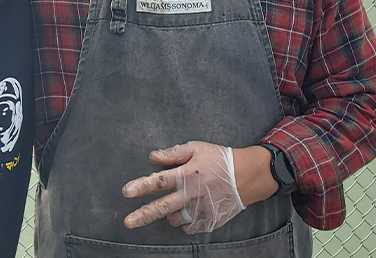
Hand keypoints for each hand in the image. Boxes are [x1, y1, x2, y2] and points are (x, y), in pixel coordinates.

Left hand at [121, 141, 266, 234]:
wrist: (249, 176)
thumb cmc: (221, 159)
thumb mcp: (198, 148)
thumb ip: (174, 154)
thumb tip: (153, 156)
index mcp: (188, 174)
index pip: (160, 181)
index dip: (142, 186)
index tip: (127, 192)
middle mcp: (193, 194)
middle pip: (163, 207)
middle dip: (143, 215)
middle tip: (128, 222)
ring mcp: (202, 209)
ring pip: (175, 219)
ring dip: (169, 215)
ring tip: (176, 204)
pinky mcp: (210, 220)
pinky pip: (190, 227)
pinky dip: (185, 222)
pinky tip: (188, 212)